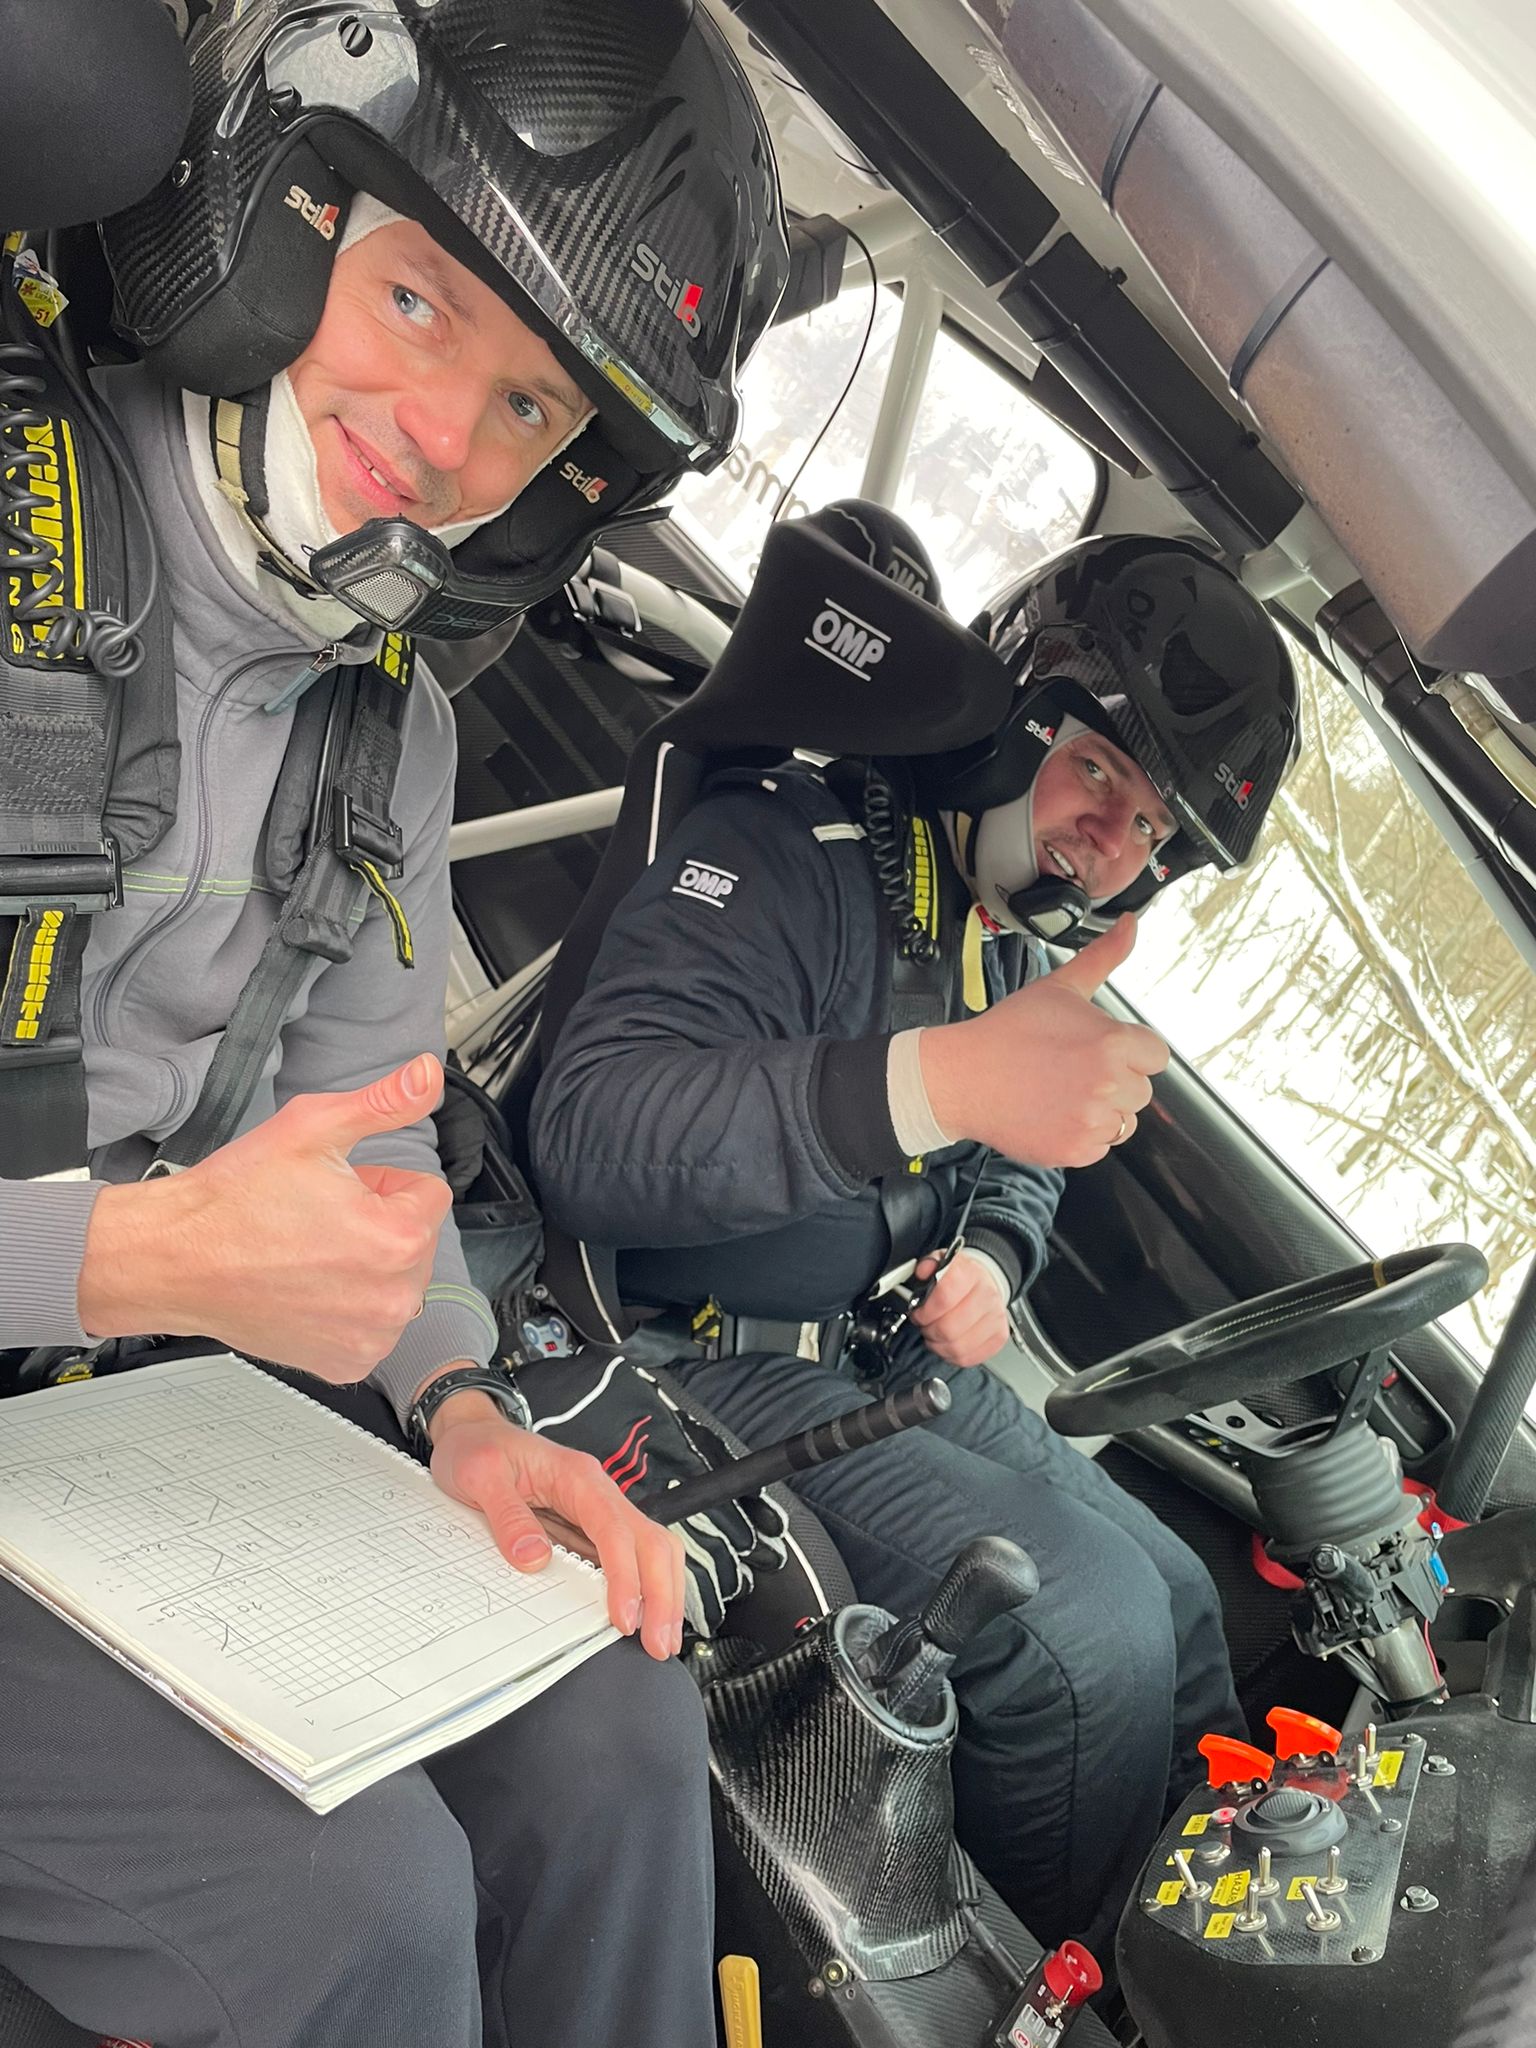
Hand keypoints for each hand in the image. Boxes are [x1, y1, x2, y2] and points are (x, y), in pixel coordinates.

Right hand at [78, 1054, 452, 1379]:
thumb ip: (384, 1103)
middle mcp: (394, 1297)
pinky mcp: (346, 1364)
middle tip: (315, 1218)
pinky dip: (347, 1309)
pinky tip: (304, 1290)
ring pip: (396, 1281)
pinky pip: (371, 1324)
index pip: (427, 1193)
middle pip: (414, 1240)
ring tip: (306, 1252)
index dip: (380, 1181)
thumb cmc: (234, 1200)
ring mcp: (371, 1337)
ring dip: (366, 1266)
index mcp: (398, 1237)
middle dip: (376, 1223)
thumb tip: (428, 1075)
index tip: (337, 1187)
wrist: (172, 1260)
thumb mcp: (311, 1128)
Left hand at [427, 1390, 685, 1659]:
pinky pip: (632, 1554)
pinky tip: (646, 1616)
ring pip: (653, 1548)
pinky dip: (648, 1586)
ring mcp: (599, 1509)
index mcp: (576, 1477)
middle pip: (652, 1540)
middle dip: (663, 1594)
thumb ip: (508, 1516)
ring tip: (662, 1639)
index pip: (615, 1529)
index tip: (625, 1618)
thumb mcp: (478, 1476)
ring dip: (664, 1593)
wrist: (472, 1433)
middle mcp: (598, 1492)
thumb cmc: (477, 1449)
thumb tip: (535, 1560)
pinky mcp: (592, 1526)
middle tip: (660, 1644)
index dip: (625, 1577)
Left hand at [910, 1249, 1010, 1366]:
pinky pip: (967, 1357)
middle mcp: (987, 1295)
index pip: (944, 1297)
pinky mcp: (998, 1338)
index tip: (918, 1312)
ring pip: (957, 1346)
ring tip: (935, 1335)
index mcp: (970, 1273)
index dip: (925, 1310)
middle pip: (949, 1327)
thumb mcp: (941, 1262)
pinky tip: (948, 1343)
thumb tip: (923, 1271)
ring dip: (938, 1345)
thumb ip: (928, 1265)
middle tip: (925, 1325)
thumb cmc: (961, 1278)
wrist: (986, 1284)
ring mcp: (995, 1318)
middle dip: (928, 1330)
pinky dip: (951, 1355)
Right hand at [918, 914, 1167, 1166]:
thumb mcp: (1059, 987)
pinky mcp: (1075, 1150)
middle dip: (1114, 1081)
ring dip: (1101, 1111)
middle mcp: (1107, 1084)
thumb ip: (1104, 957)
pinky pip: (1100, 1147)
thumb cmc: (1008, 1032)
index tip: (1098, 1051)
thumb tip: (1131, 925)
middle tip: (1071, 1070)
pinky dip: (1081, 1136)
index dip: (1128, 1052)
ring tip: (1062, 1093)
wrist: (962, 1077)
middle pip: (1140, 1090)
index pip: (1155, 1056)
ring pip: (1123, 1121)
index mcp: (1111, 1042)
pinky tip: (1053, 1114)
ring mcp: (1091, 1121)